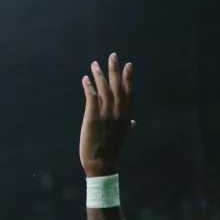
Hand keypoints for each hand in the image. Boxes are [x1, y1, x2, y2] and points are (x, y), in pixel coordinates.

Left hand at [80, 53, 133, 177]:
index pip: (128, 92)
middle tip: (112, 56)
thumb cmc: (110, 150)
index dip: (128, 78)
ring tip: (95, 65)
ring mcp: (105, 115)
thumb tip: (133, 122)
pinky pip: (91, 99)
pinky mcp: (92, 118)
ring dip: (99, 76)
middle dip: (115, 70)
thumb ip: (127, 125)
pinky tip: (86, 80)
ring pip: (104, 90)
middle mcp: (117, 112)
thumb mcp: (122, 136)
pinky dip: (89, 88)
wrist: (101, 163)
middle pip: (116, 87)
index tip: (128, 65)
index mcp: (125, 116)